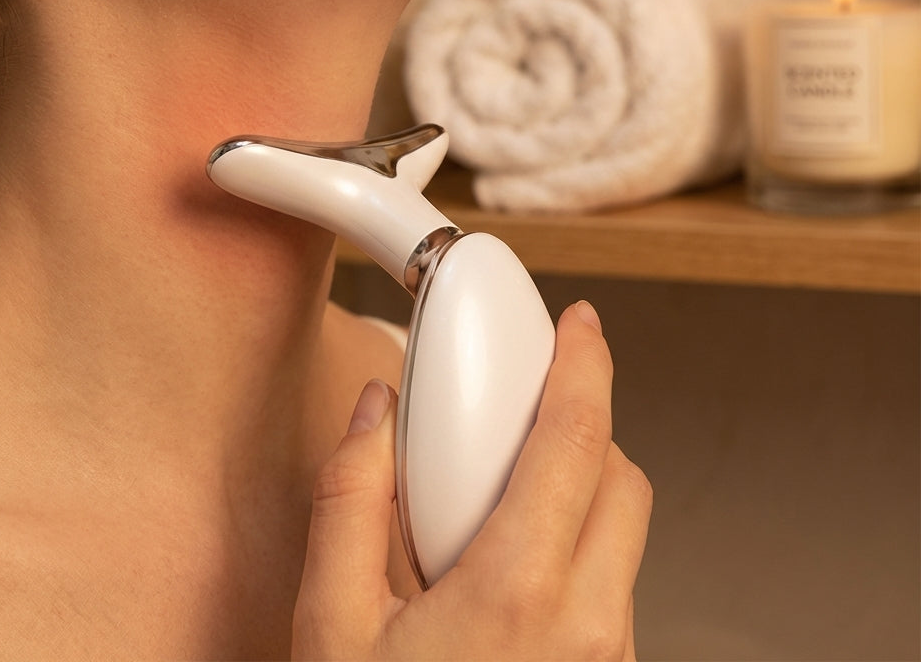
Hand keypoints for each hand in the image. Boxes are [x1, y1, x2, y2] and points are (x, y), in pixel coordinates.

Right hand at [292, 301, 651, 660]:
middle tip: (519, 418)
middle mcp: (587, 630)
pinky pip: (615, 587)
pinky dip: (579, 550)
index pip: (576, 443)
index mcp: (516, 597)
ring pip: (624, 536)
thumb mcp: (332, 631)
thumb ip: (349, 502)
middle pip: (623, 479)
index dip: (586, 367)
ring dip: (579, 493)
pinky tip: (508, 573)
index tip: (584, 325)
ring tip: (498, 508)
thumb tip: (374, 413)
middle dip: (582, 427)